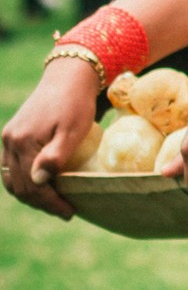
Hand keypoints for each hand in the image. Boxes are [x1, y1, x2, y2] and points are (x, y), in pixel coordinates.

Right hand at [1, 58, 98, 219]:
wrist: (68, 77)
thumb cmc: (76, 103)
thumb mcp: (73, 130)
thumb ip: (56, 156)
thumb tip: (40, 181)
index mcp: (23, 142)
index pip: (33, 186)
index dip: (51, 203)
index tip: (70, 212)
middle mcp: (10, 141)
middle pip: (20, 186)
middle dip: (42, 203)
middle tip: (65, 211)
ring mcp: (9, 138)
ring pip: (13, 179)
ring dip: (31, 195)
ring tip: (54, 203)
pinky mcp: (12, 135)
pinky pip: (11, 167)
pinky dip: (24, 181)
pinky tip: (41, 186)